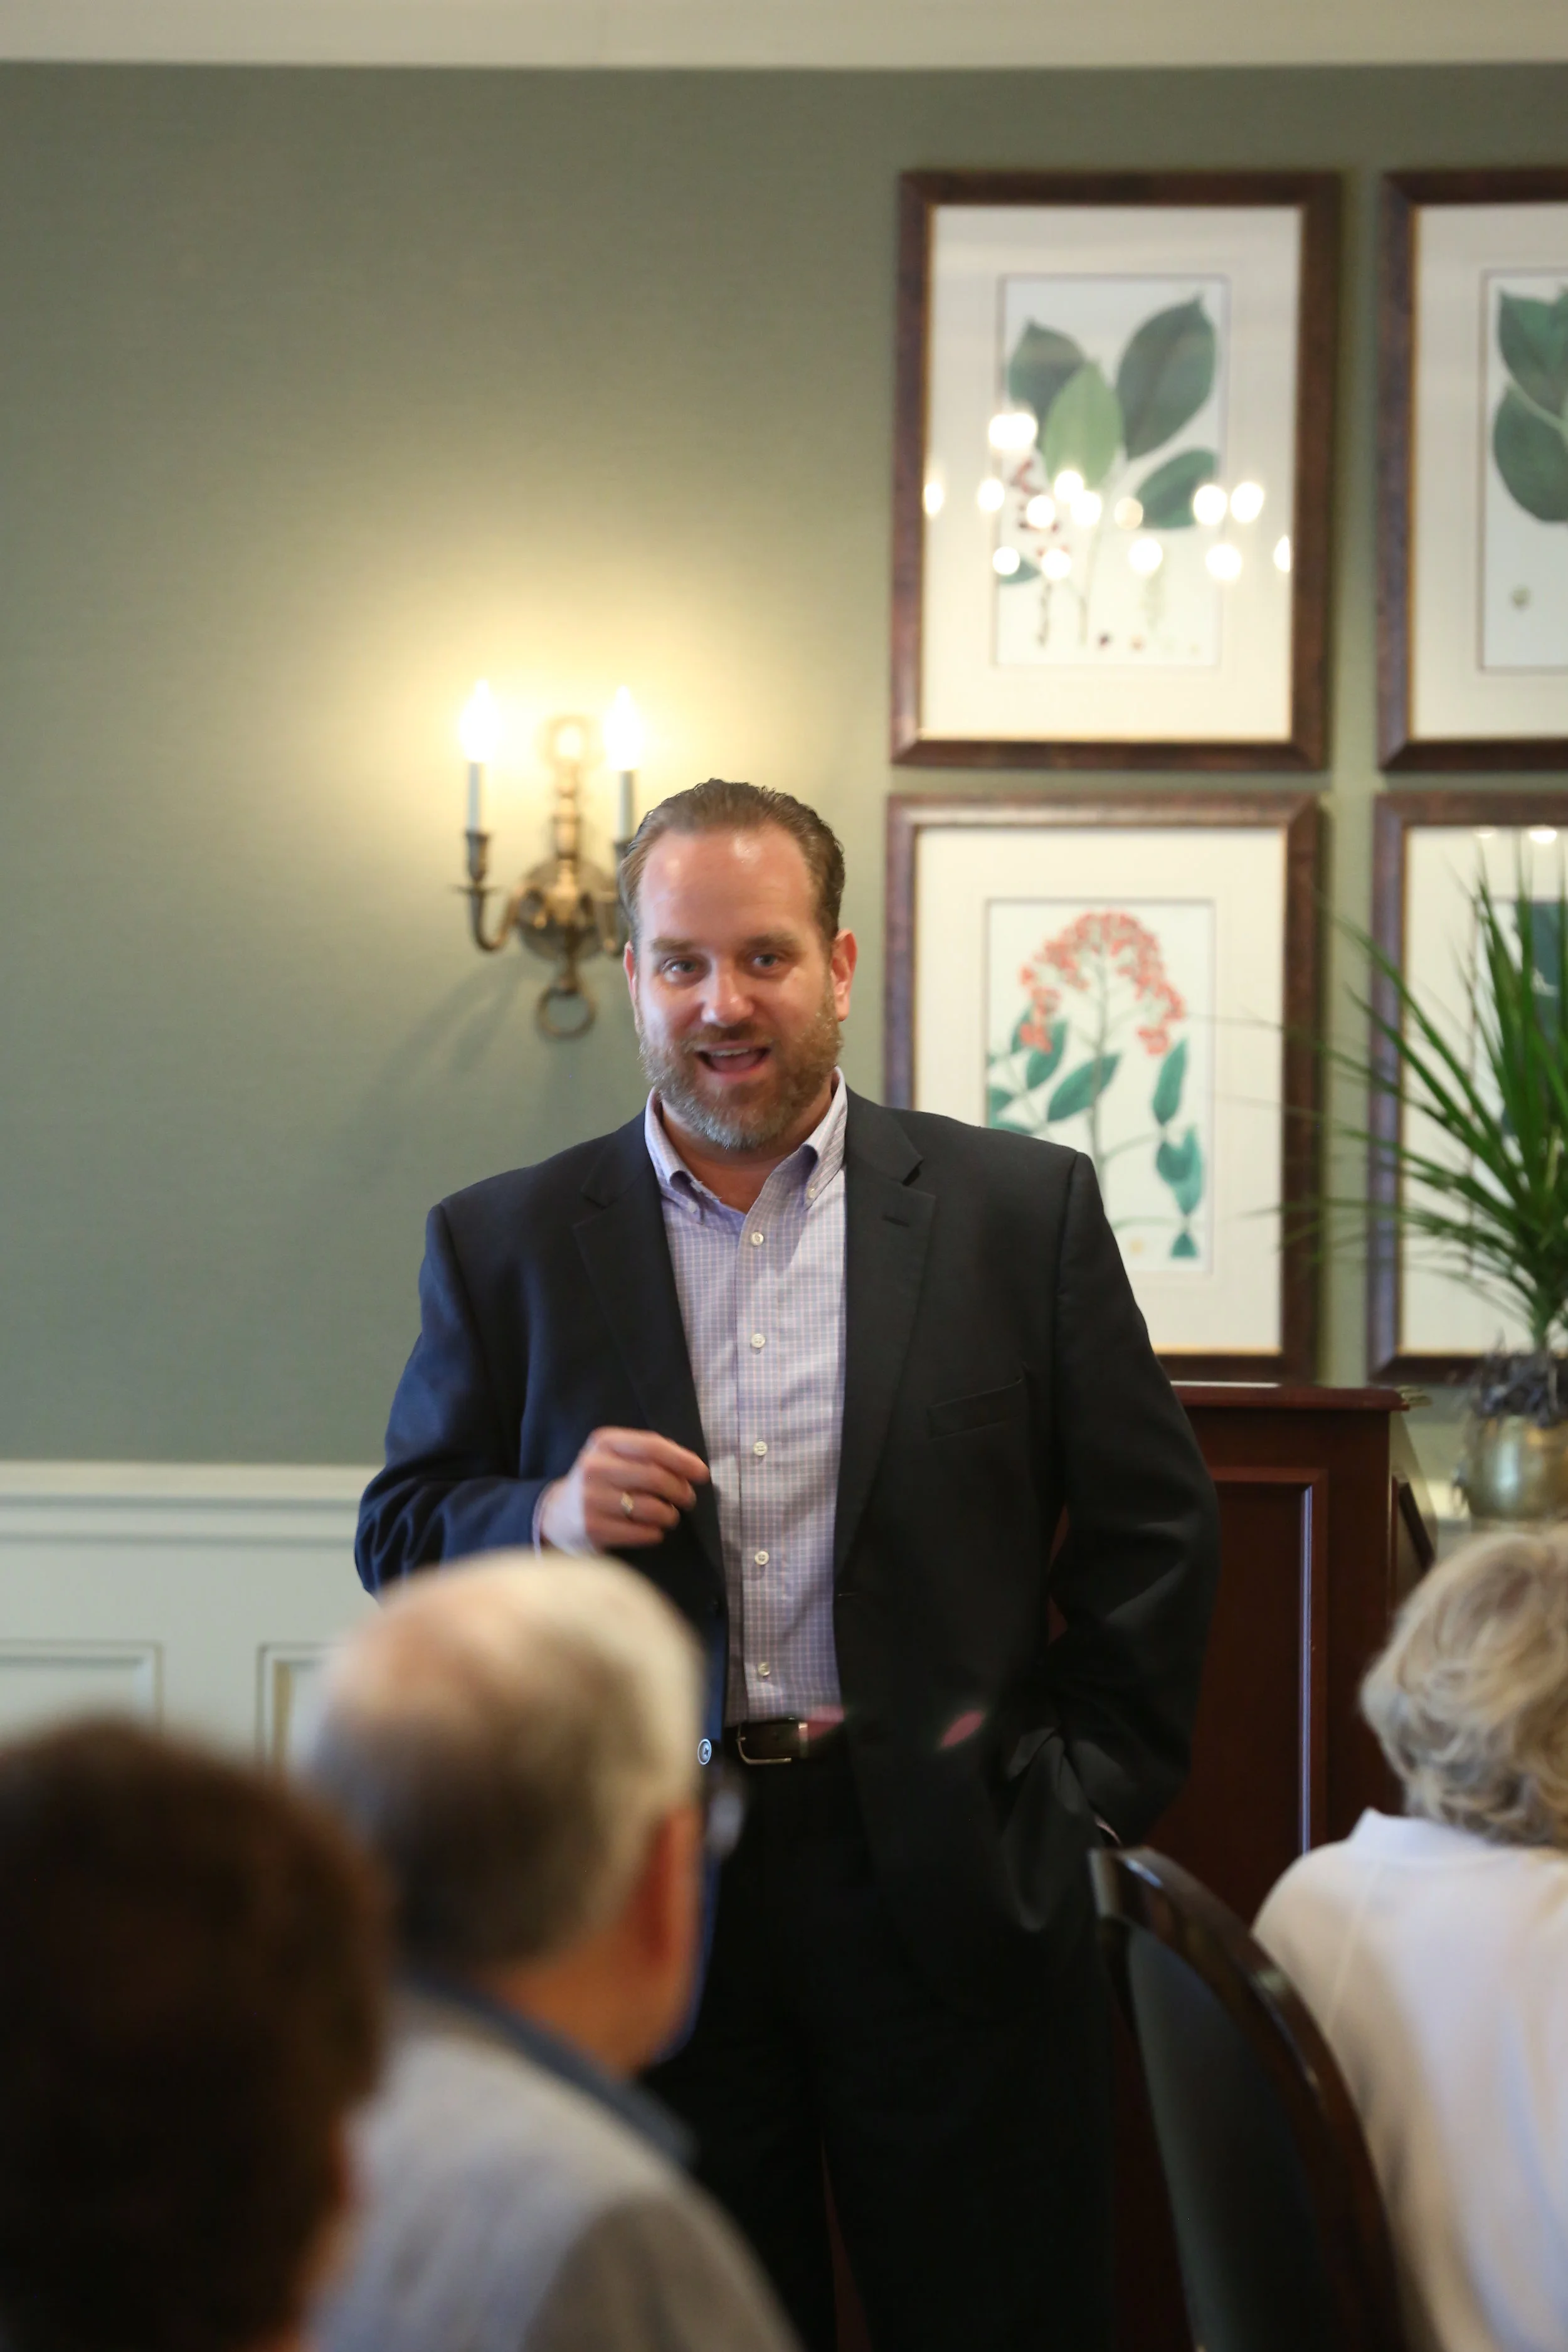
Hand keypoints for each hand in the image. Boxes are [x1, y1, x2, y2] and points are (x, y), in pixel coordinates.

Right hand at [538, 1428, 709, 1552]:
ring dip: (670, 1514)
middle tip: (688, 1499)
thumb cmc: (600, 1482)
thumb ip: (648, 1454)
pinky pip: (640, 1532)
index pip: (652, 1447)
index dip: (683, 1460)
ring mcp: (591, 1499)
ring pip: (650, 1507)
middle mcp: (594, 1467)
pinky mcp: (592, 1528)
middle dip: (680, 1490)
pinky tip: (653, 1531)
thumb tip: (691, 1466)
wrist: (557, 1514)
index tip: (702, 1474)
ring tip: (670, 1516)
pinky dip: (655, 1532)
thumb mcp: (615, 1457)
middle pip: (655, 1477)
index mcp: (604, 1443)